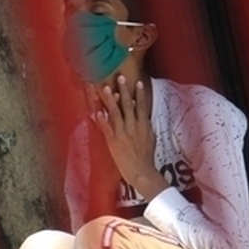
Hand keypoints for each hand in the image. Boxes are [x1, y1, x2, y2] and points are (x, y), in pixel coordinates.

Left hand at [94, 75, 168, 200]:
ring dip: (111, 100)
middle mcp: (133, 126)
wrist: (141, 171)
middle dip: (124, 90)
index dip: (139, 94)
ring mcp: (123, 132)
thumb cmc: (146, 157)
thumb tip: (144, 117)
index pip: (142, 106)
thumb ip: (146, 126)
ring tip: (106, 88)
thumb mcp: (151, 139)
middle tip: (120, 77)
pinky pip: (107, 127)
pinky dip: (102, 119)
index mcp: (144, 125)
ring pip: (116, 112)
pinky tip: (97, 111)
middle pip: (128, 104)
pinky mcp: (114, 141)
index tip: (138, 83)